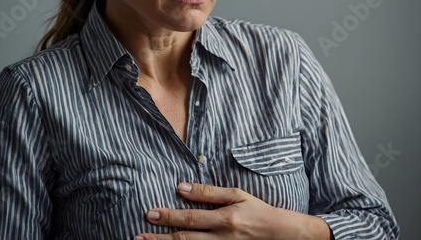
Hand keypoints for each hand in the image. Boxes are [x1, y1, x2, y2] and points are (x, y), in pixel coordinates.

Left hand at [134, 182, 332, 239]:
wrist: (282, 234)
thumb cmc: (258, 211)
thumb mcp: (237, 195)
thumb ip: (209, 192)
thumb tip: (182, 186)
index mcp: (224, 219)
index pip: (190, 218)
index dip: (168, 216)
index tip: (149, 213)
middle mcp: (222, 238)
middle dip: (160, 238)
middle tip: (139, 237)